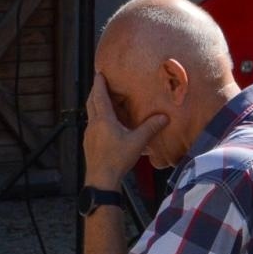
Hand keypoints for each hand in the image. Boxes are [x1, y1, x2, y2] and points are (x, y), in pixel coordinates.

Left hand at [84, 73, 167, 188]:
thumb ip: (150, 128)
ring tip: (103, 102)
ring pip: (90, 114)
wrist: (101, 180)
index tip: (99, 72)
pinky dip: (96, 119)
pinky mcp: (88, 145)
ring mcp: (88, 135)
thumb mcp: (137, 142)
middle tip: (100, 83)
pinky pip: (91, 126)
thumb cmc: (117, 160)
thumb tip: (164, 117)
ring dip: (95, 105)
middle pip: (91, 102)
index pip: (99, 95)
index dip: (99, 83)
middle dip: (95, 91)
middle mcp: (93, 124)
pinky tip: (104, 125)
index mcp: (103, 119)